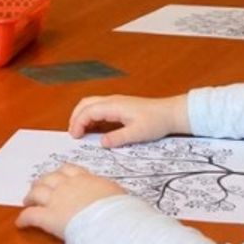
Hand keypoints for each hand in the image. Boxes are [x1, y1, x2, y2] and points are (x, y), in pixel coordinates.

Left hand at [15, 164, 124, 238]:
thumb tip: (119, 202)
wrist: (113, 223)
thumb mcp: (121, 197)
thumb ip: (113, 196)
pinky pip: (31, 215)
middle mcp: (70, 185)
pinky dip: (24, 218)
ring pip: (38, 191)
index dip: (62, 174)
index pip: (71, 171)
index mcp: (88, 180)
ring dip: (31, 195)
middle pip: (51, 177)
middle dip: (44, 182)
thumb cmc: (122, 212)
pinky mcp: (48, 216)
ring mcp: (57, 199)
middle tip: (39, 187)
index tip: (60, 177)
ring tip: (28, 200)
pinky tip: (20, 223)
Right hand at [67, 94, 188, 147]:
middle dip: (75, 117)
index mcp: (114, 106)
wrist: (171, 113)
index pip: (88, 111)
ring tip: (80, 132)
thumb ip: (117, 138)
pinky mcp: (120, 106)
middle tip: (73, 134)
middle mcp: (112, 101)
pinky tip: (94, 128)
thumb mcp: (137, 134)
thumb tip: (101, 143)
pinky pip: (99, 108)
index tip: (75, 137)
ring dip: (82, 116)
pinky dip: (91, 116)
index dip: (78, 123)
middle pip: (85, 104)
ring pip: (91, 104)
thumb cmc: (156, 122)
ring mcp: (115, 102)